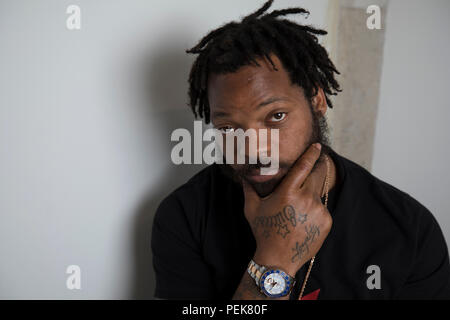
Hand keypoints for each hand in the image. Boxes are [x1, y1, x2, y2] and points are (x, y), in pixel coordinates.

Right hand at [242, 143, 332, 276]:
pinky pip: (322, 209)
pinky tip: (303, 220)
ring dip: (311, 194)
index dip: (312, 154)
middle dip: (317, 169)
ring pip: (318, 193)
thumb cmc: (264, 231)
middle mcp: (305, 199)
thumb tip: (242, 175)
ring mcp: (318, 211)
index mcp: (288, 192)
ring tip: (299, 208)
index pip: (304, 166)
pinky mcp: (326, 222)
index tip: (318, 146)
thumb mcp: (252, 209)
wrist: (279, 258)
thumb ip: (249, 189)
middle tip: (314, 167)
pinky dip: (315, 210)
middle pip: (317, 175)